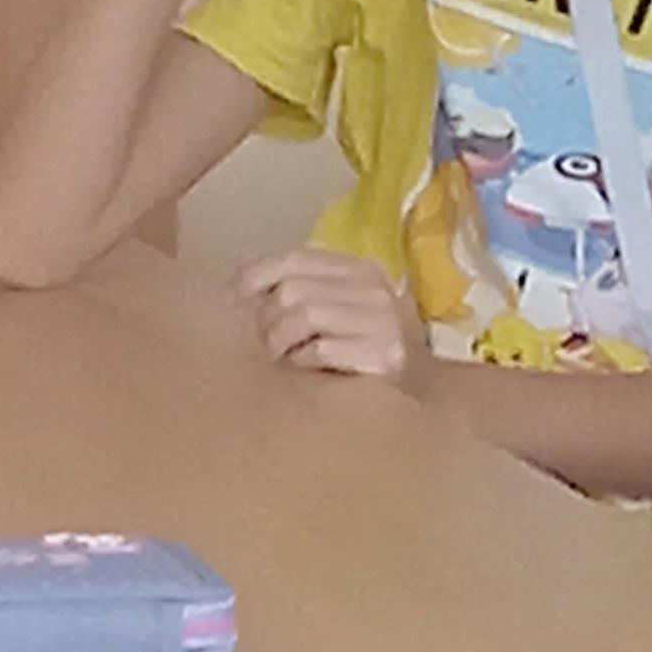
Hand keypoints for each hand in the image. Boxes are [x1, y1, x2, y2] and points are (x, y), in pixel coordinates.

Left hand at [239, 248, 428, 386]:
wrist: (416, 392)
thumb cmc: (358, 351)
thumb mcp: (330, 309)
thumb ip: (296, 290)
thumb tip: (236, 284)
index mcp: (358, 270)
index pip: (294, 259)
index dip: (255, 278)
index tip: (234, 301)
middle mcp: (374, 289)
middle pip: (293, 291)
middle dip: (267, 322)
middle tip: (266, 345)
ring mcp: (383, 321)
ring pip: (304, 316)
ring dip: (282, 343)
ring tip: (284, 357)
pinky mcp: (385, 355)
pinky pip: (321, 349)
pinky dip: (303, 362)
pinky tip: (307, 368)